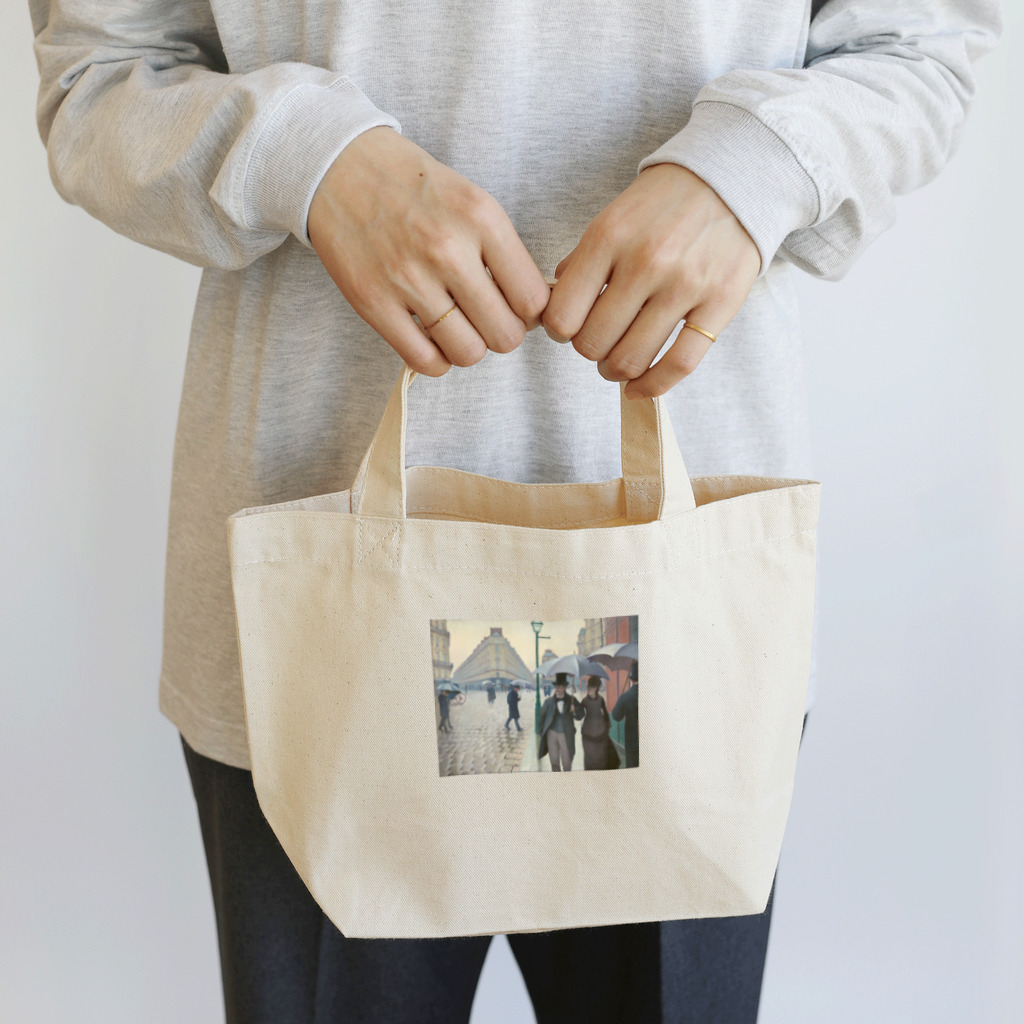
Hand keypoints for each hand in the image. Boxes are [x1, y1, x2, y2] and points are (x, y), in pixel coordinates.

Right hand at [308, 126, 549, 375]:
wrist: (338, 166)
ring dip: (469, 347)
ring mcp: (408, 278)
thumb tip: (533, 309)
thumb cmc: (413, 187)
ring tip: (458, 326)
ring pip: (468, 353)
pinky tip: (433, 339)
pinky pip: (424, 360)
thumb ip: (504, 251)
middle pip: (505, 334)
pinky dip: (436, 360)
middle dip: (502, 333)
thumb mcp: (472, 200)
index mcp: (481, 219)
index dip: (530, 313)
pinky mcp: (373, 302)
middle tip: (486, 319)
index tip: (517, 307)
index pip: (532, 299)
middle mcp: (447, 249)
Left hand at [541, 163, 760, 398]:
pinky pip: (679, 364)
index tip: (567, 329)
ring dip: (615, 371)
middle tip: (597, 343)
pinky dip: (653, 386)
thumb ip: (581, 262)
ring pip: (631, 359)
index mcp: (609, 237)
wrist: (734, 177)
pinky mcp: (721, 303)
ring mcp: (686, 284)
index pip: (562, 315)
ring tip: (616, 363)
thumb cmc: (663, 205)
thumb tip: (554, 309)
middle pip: (593, 343)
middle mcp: (646, 261)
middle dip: (588, 351)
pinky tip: (639, 388)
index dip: (559, 331)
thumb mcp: (613, 217)